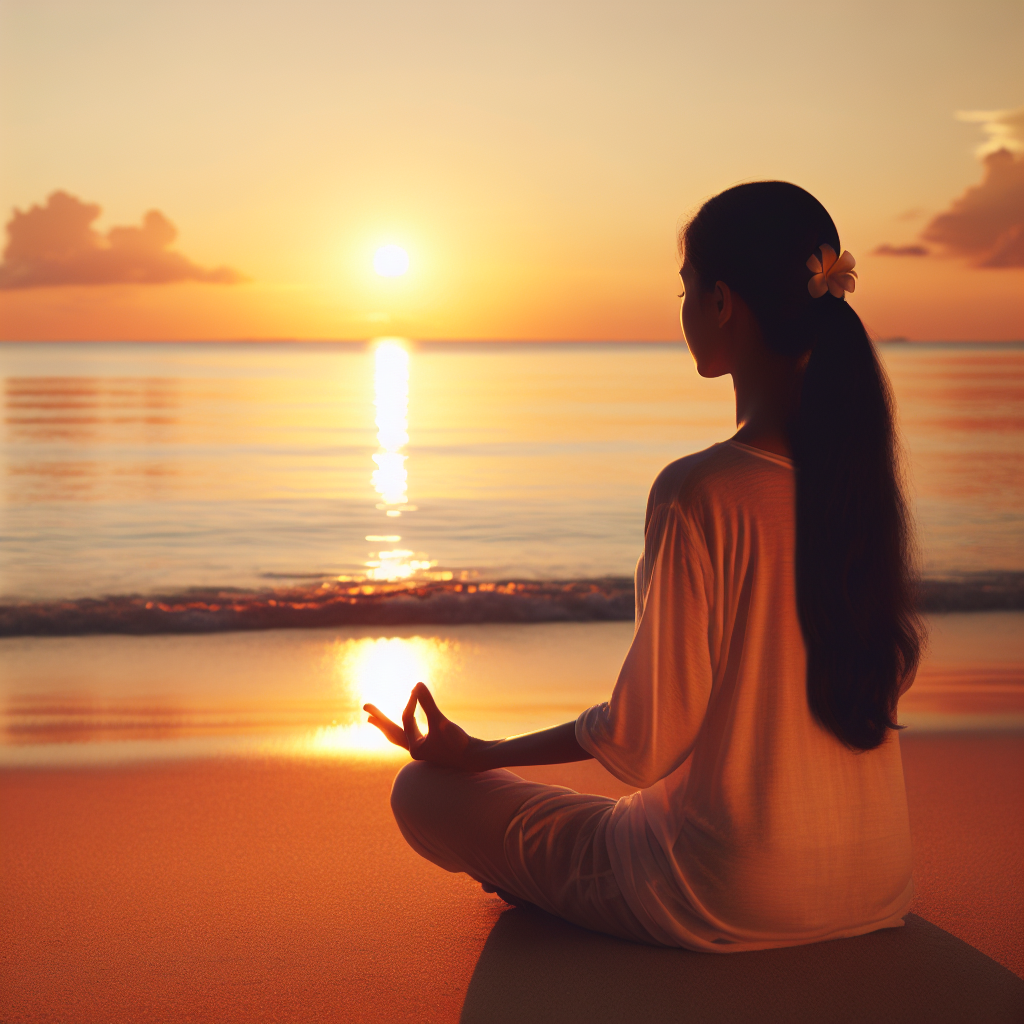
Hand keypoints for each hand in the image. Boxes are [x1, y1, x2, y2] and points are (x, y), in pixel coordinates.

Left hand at [364, 682, 478, 769]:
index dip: (412, 702)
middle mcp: (416, 751)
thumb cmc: (458, 742)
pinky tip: (411, 720)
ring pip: (401, 735)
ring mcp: (424, 750)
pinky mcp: (433, 747)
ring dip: (388, 726)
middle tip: (366, 708)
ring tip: (371, 719)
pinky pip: (414, 735)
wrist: (476, 759)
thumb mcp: (441, 721)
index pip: (407, 719)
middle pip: (393, 732)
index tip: (417, 689)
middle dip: (380, 720)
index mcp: (415, 748)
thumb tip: (416, 683)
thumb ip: (428, 703)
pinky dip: (408, 727)